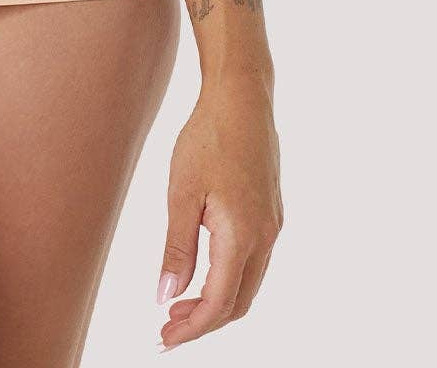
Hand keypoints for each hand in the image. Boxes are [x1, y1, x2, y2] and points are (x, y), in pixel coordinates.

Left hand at [156, 74, 282, 349]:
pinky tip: (204, 272)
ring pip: (248, 284)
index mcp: (242, 236)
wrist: (242, 97)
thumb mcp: (181, 193)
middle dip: (204, 322)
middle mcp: (264, 237)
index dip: (191, 328)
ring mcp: (272, 225)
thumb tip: (166, 297)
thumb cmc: (208, 138)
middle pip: (238, 302)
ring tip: (179, 305)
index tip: (163, 339)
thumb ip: (176, 248)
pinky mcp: (271, 213)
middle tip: (167, 327)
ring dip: (217, 302)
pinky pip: (254, 262)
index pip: (218, 303)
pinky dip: (229, 279)